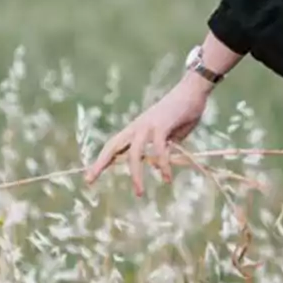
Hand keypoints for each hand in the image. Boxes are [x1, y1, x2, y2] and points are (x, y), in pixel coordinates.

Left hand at [84, 75, 210, 196]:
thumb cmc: (183, 111)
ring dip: (136, 174)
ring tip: (139, 192)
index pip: (114, 144)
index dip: (102, 160)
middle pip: (114, 146)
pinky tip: (167, 177)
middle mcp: (138, 126)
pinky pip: (159, 150)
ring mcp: (148, 125)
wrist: (193, 89)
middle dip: (101, 163)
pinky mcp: (162, 126)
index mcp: (137, 128)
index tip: (90, 176)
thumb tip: (159, 162)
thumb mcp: (169, 133)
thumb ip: (162, 146)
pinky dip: (163, 165)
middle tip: (88, 180)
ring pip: (135, 153)